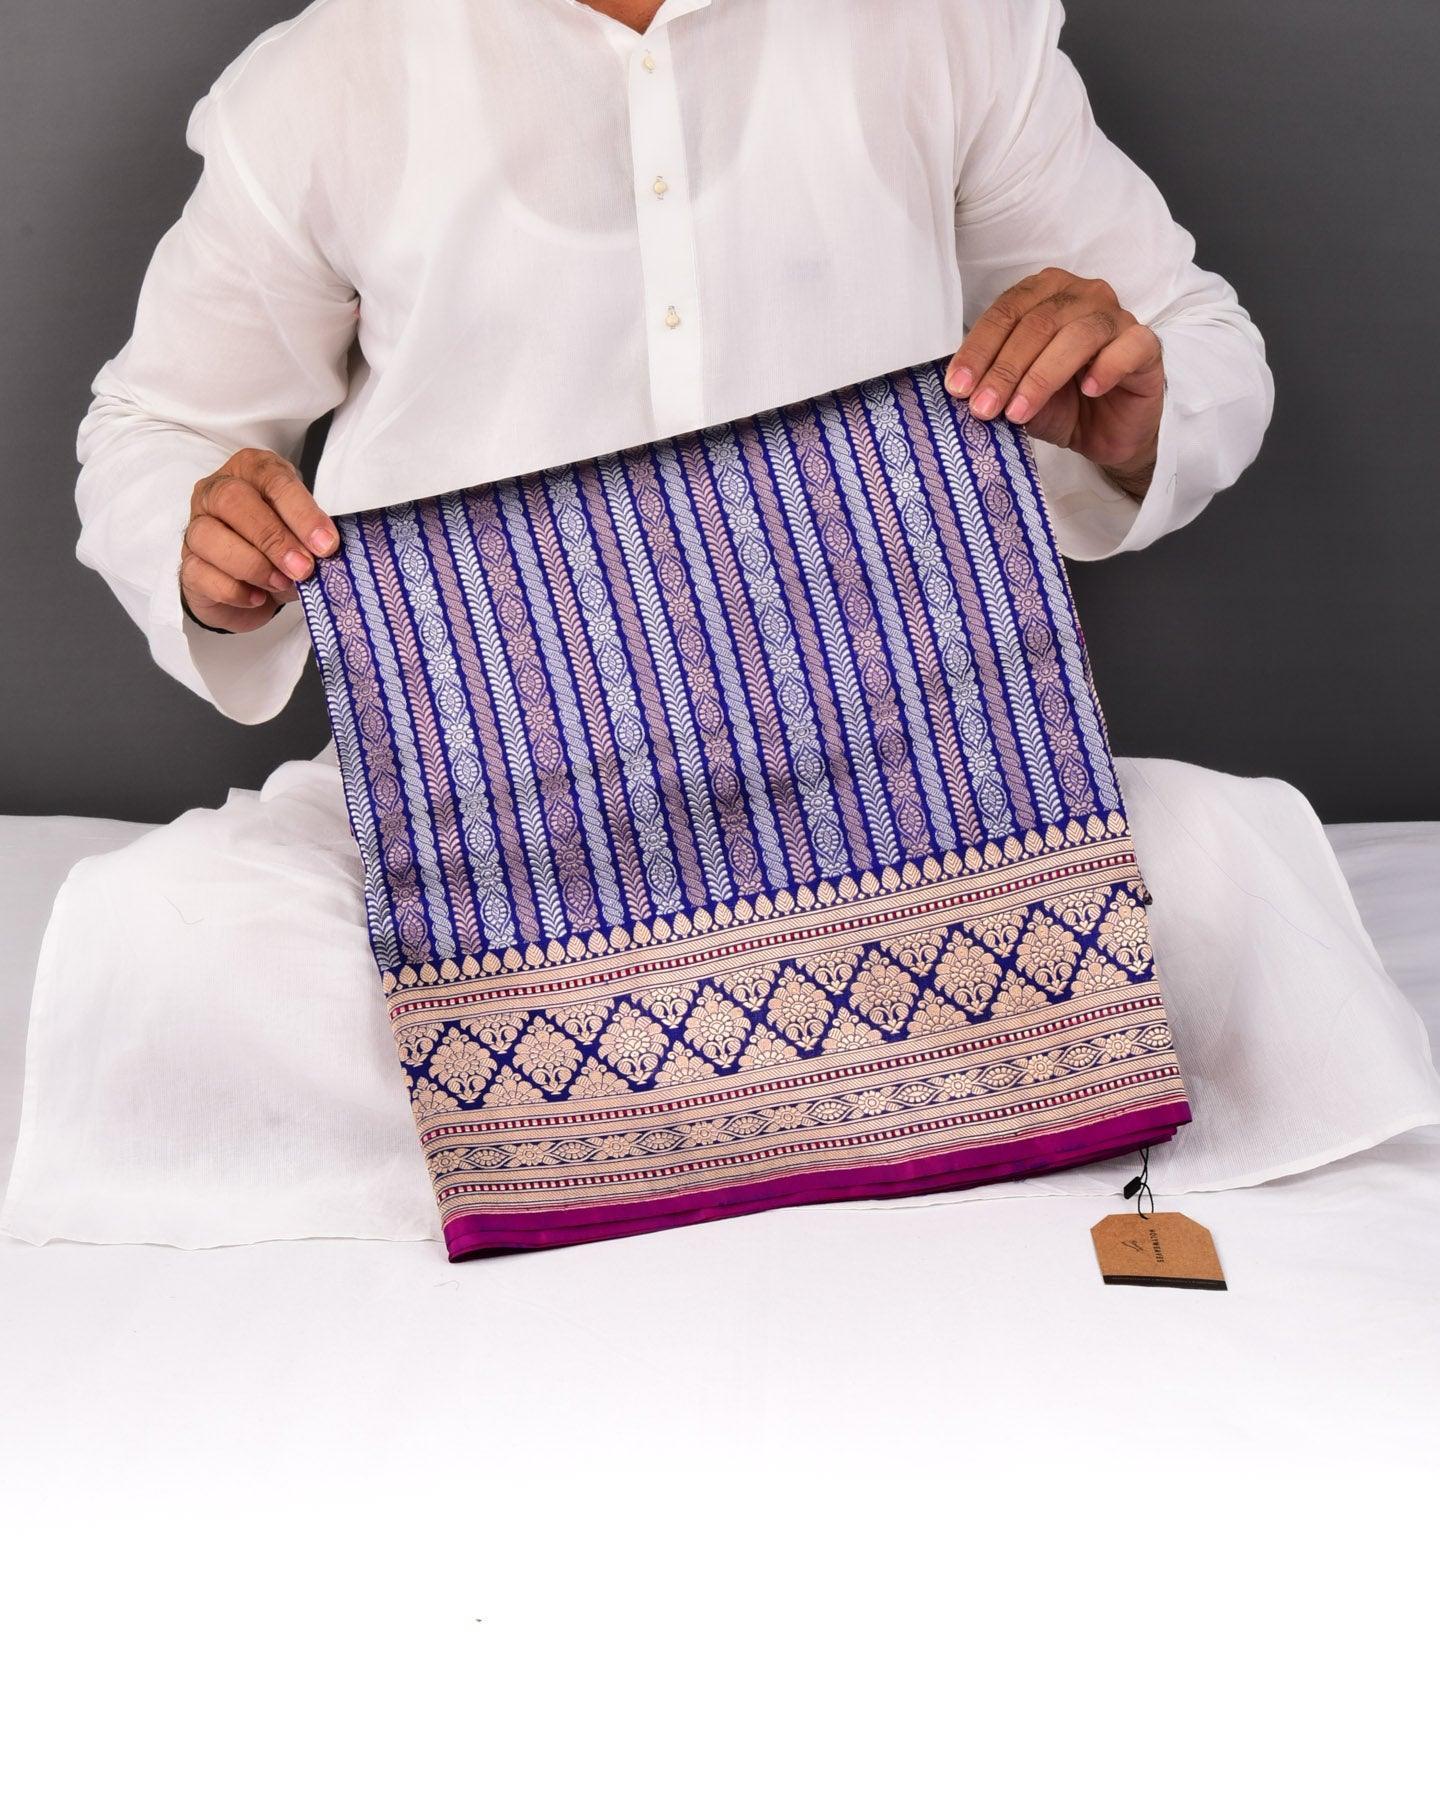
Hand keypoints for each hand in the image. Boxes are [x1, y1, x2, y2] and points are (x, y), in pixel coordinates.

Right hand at [179, 448, 338, 633]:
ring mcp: (196, 526)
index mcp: (251, 471)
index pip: (273, 480)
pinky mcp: (188, 564)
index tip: (326, 544)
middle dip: (273, 537)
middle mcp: (216, 491)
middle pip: (233, 499)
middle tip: (303, 568)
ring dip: (251, 564)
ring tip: (280, 583)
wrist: (256, 589)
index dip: (301, 513)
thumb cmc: (282, 551)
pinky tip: (257, 597)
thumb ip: (311, 538)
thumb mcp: (304, 537)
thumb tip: (325, 550)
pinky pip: (200, 572)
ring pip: (208, 535)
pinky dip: (233, 590)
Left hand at [945, 267, 1164, 498]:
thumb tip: (963, 392)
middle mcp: (1081, 296)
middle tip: (983, 409)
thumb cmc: (1063, 404)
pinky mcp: (1146, 345)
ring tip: (1019, 412)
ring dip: (1042, 376)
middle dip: (1004, 369)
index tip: (957, 388)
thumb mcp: (1018, 397)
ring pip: (1077, 335)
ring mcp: (1116, 317)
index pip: (1006, 312)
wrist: (1108, 433)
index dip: (979, 350)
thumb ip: (997, 386)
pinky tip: (1089, 390)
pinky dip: (1106, 367)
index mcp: (1044, 295)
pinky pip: (1127, 347)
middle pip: (1037, 323)